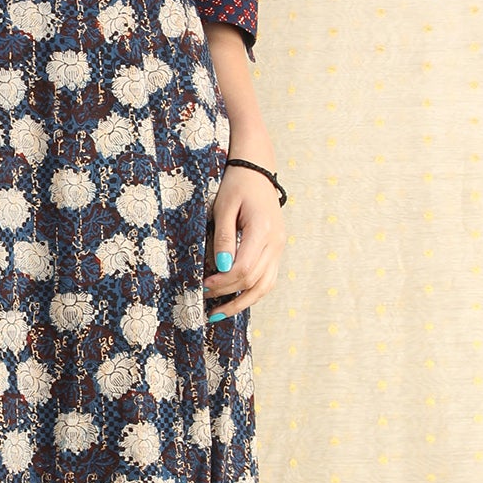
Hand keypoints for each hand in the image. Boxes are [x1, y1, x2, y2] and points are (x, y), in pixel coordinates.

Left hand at [204, 165, 285, 316]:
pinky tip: (235, 299)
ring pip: (265, 286)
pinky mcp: (277, 250)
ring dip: (242, 302)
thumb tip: (220, 267)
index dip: (223, 282)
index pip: (244, 268)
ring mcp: (279, 248)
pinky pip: (268, 279)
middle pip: (254, 281)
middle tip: (204, 297)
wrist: (256, 170)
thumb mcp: (224, 208)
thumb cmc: (237, 185)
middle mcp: (276, 243)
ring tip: (219, 312)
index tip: (203, 284)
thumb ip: (223, 238)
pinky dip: (252, 292)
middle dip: (228, 293)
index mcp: (263, 231)